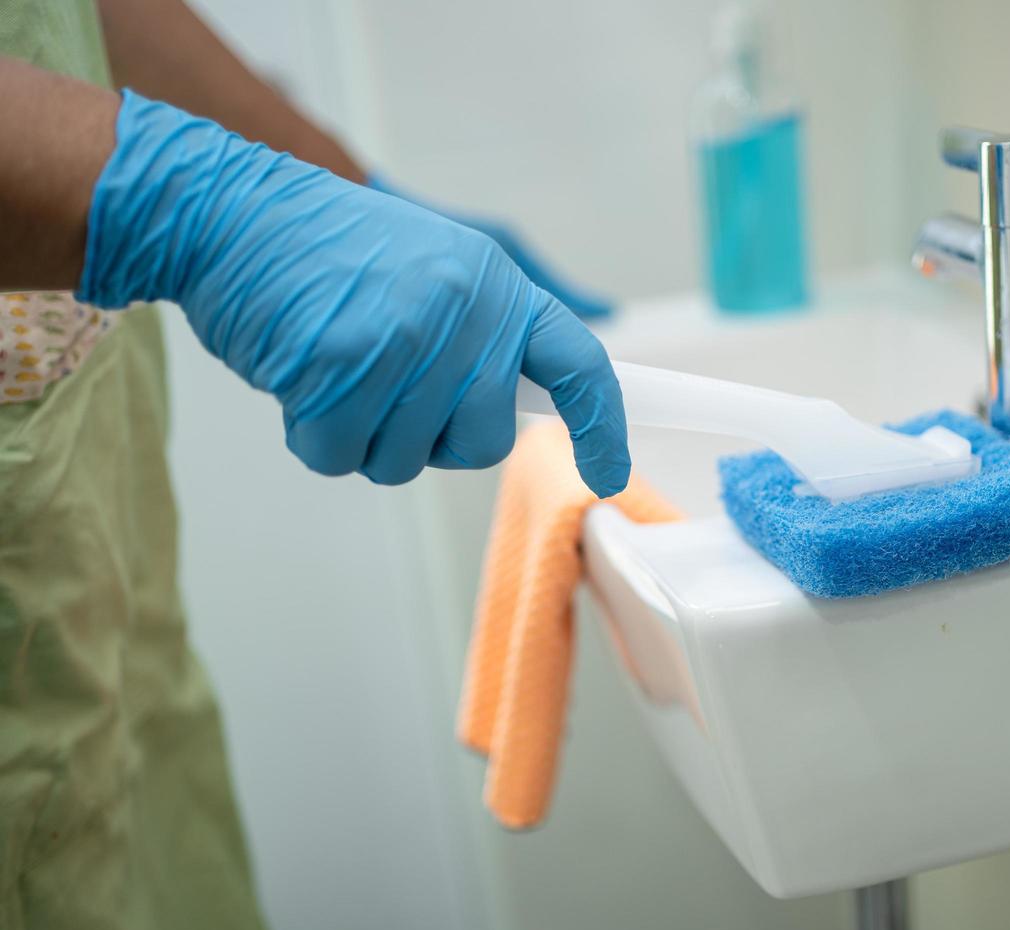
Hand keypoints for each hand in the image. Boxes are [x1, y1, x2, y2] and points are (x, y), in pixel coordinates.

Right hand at [78, 92, 628, 493]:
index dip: (602, 426)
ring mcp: (406, 337)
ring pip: (403, 461)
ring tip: (333, 366)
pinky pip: (339, 456)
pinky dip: (312, 436)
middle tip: (384, 390)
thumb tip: (518, 407)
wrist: (231, 208)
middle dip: (432, 441)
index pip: (577, 363)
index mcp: (496, 285)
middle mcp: (465, 310)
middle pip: (480, 444)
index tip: (609, 472)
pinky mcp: (342, 364)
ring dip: (361, 436)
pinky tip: (298, 379)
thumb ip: (483, 333)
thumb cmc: (328, 251)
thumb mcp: (435, 268)